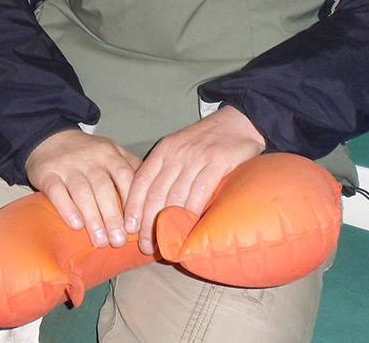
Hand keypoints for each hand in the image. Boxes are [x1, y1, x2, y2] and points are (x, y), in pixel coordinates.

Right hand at [24, 129, 141, 248]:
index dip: (131, 202)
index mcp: (110, 154)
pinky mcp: (47, 173)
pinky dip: (67, 208)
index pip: (125, 177)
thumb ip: (130, 167)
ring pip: (82, 192)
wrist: (50, 137)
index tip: (136, 227)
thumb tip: (151, 193)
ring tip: (100, 240)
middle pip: (104, 188)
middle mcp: (90, 159)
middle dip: (112, 216)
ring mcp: (68, 166)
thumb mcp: (111, 151)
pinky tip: (76, 225)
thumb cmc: (87, 152)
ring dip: (93, 218)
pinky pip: (56, 191)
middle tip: (119, 241)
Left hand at [122, 106, 265, 253]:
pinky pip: (200, 191)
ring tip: (166, 243)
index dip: (133, 206)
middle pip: (156, 193)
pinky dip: (192, 212)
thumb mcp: (180, 148)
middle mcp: (176, 154)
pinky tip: (189, 228)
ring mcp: (196, 157)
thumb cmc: (207, 141)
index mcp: (163, 151)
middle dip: (149, 223)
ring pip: (176, 195)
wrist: (239, 122)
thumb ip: (166, 170)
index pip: (141, 181)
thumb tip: (152, 205)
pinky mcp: (217, 161)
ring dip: (169, 223)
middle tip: (146, 246)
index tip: (129, 228)